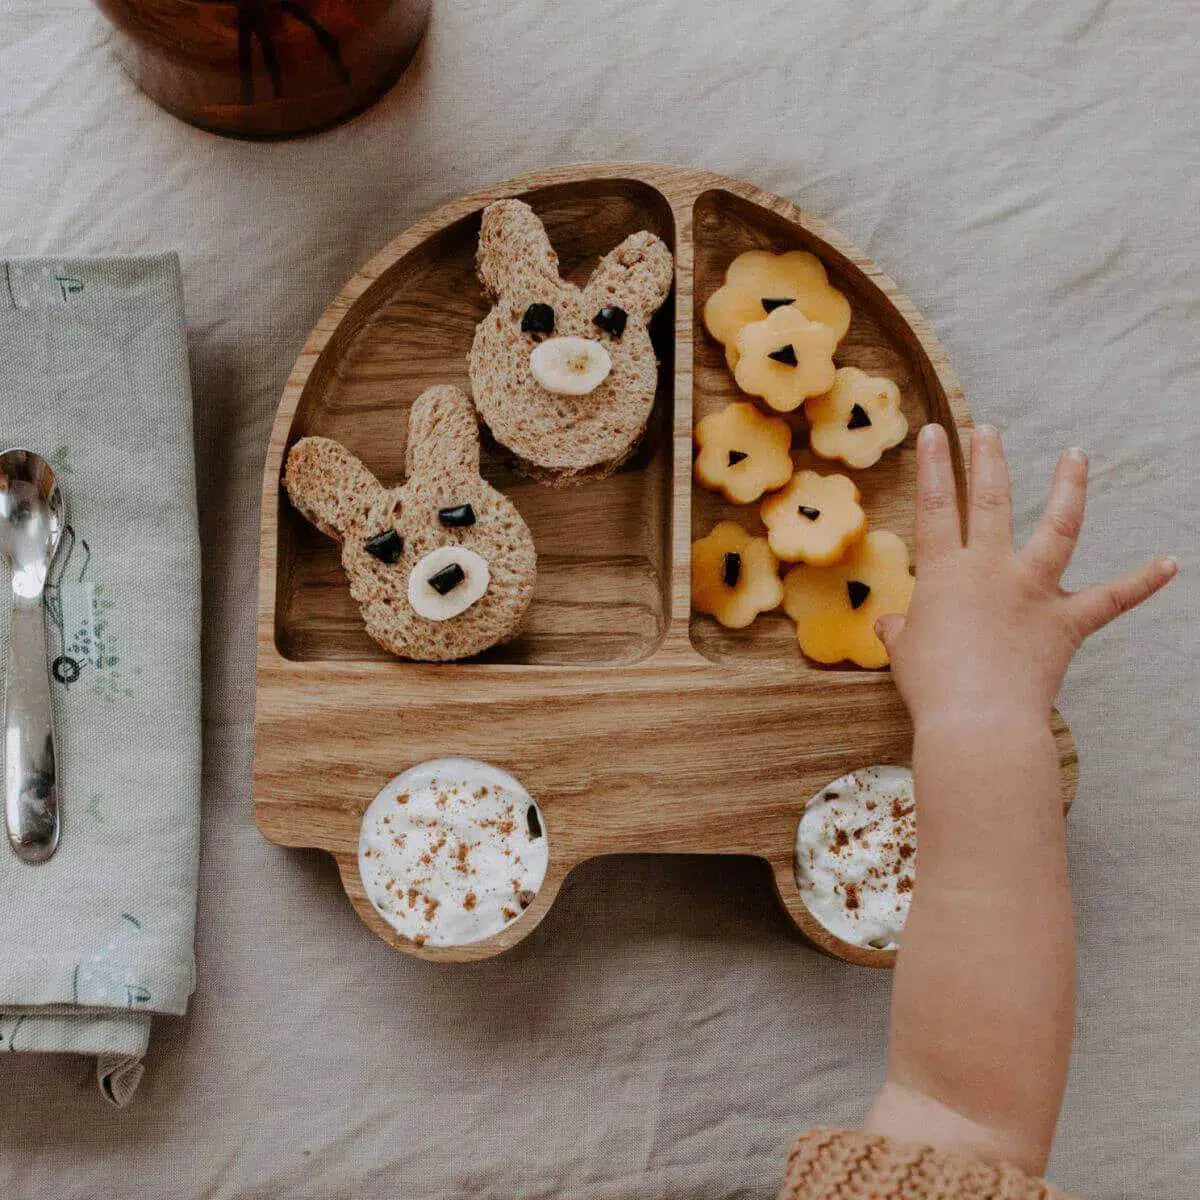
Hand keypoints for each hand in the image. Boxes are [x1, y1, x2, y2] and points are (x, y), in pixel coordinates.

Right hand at [876, 423, 1176, 727]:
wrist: (978, 720)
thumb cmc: (933, 686)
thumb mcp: (903, 652)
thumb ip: (899, 630)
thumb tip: (889, 624)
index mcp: (945, 573)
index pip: (934, 508)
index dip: (932, 467)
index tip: (933, 434)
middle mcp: (991, 569)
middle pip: (991, 502)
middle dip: (988, 460)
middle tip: (989, 430)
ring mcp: (1033, 591)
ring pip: (1057, 527)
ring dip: (1069, 488)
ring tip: (1076, 456)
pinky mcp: (1067, 622)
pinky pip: (1112, 598)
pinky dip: (1143, 581)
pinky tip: (1171, 563)